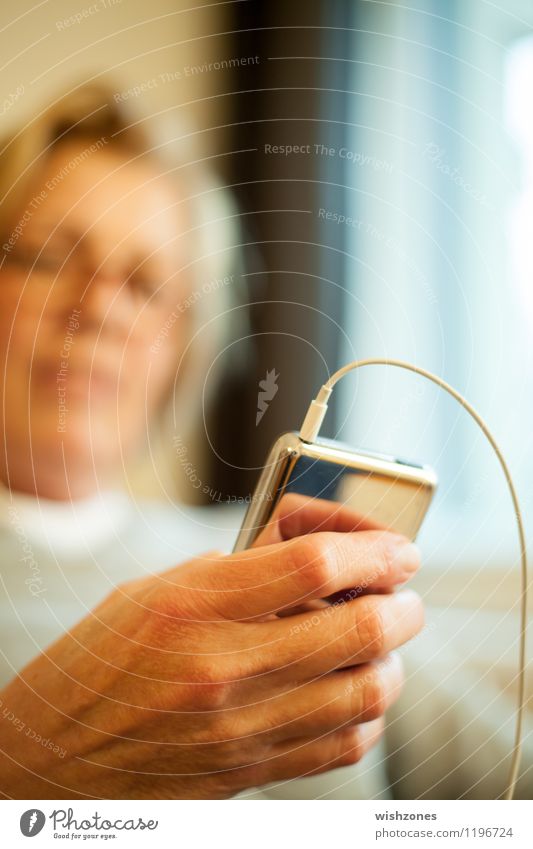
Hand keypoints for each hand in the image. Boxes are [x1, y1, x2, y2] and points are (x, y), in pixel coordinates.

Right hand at [0, 497, 422, 798]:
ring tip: (381, 645)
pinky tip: (354, 694)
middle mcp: (224, 666)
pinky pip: (344, 745)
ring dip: (392, 661)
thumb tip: (317, 555)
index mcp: (195, 604)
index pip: (315, 564)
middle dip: (402, 607)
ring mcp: (242, 725)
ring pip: (366, 691)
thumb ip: (240, 571)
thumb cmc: (101, 660)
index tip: (396, 551)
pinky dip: (368, 715)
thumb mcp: (159, 590)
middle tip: (403, 596)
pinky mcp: (252, 770)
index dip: (374, 550)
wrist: (53, 755)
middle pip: (359, 629)